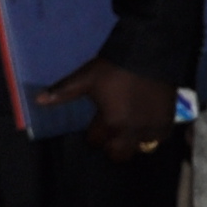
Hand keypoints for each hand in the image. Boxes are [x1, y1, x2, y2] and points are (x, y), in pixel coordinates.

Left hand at [39, 58, 179, 162]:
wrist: (149, 52)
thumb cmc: (114, 67)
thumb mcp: (86, 78)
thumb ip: (63, 92)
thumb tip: (37, 101)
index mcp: (111, 123)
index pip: (96, 141)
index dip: (94, 132)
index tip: (97, 122)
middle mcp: (132, 132)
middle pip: (118, 154)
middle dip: (113, 145)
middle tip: (113, 129)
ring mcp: (152, 129)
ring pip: (139, 148)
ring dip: (133, 141)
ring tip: (131, 125)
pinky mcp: (168, 123)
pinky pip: (158, 138)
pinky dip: (152, 133)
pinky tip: (147, 120)